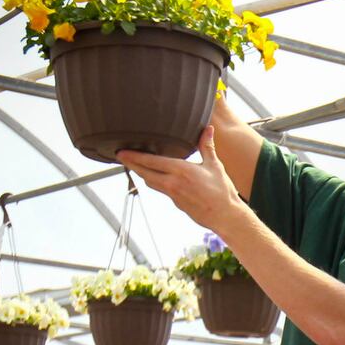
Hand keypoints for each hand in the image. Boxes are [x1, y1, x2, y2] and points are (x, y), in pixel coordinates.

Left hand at [118, 126, 247, 234]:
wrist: (224, 216)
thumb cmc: (222, 191)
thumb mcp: (215, 166)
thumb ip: (207, 146)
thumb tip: (207, 129)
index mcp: (181, 171)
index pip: (151, 161)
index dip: (134, 157)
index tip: (122, 152)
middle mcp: (172, 183)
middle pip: (144, 172)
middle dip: (131, 164)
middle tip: (120, 156)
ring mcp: (172, 194)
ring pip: (150, 182)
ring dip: (141, 173)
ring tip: (134, 164)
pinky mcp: (175, 202)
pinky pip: (160, 189)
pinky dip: (154, 181)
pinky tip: (155, 176)